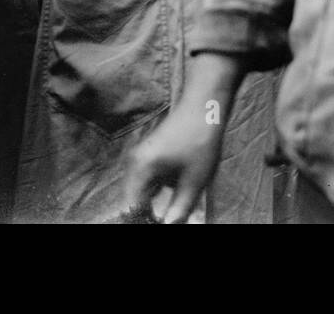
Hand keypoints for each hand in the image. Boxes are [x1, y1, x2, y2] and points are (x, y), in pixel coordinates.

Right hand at [124, 53, 245, 222]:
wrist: (203, 108)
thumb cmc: (199, 142)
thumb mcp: (194, 181)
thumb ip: (179, 209)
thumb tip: (169, 225)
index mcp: (140, 169)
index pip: (130, 207)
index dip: (141, 221)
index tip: (156, 223)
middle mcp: (134, 163)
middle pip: (131, 200)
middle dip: (143, 216)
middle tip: (164, 221)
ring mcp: (140, 158)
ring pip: (137, 191)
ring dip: (146, 207)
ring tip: (162, 217)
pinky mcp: (148, 155)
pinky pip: (144, 182)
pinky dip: (151, 195)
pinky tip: (165, 203)